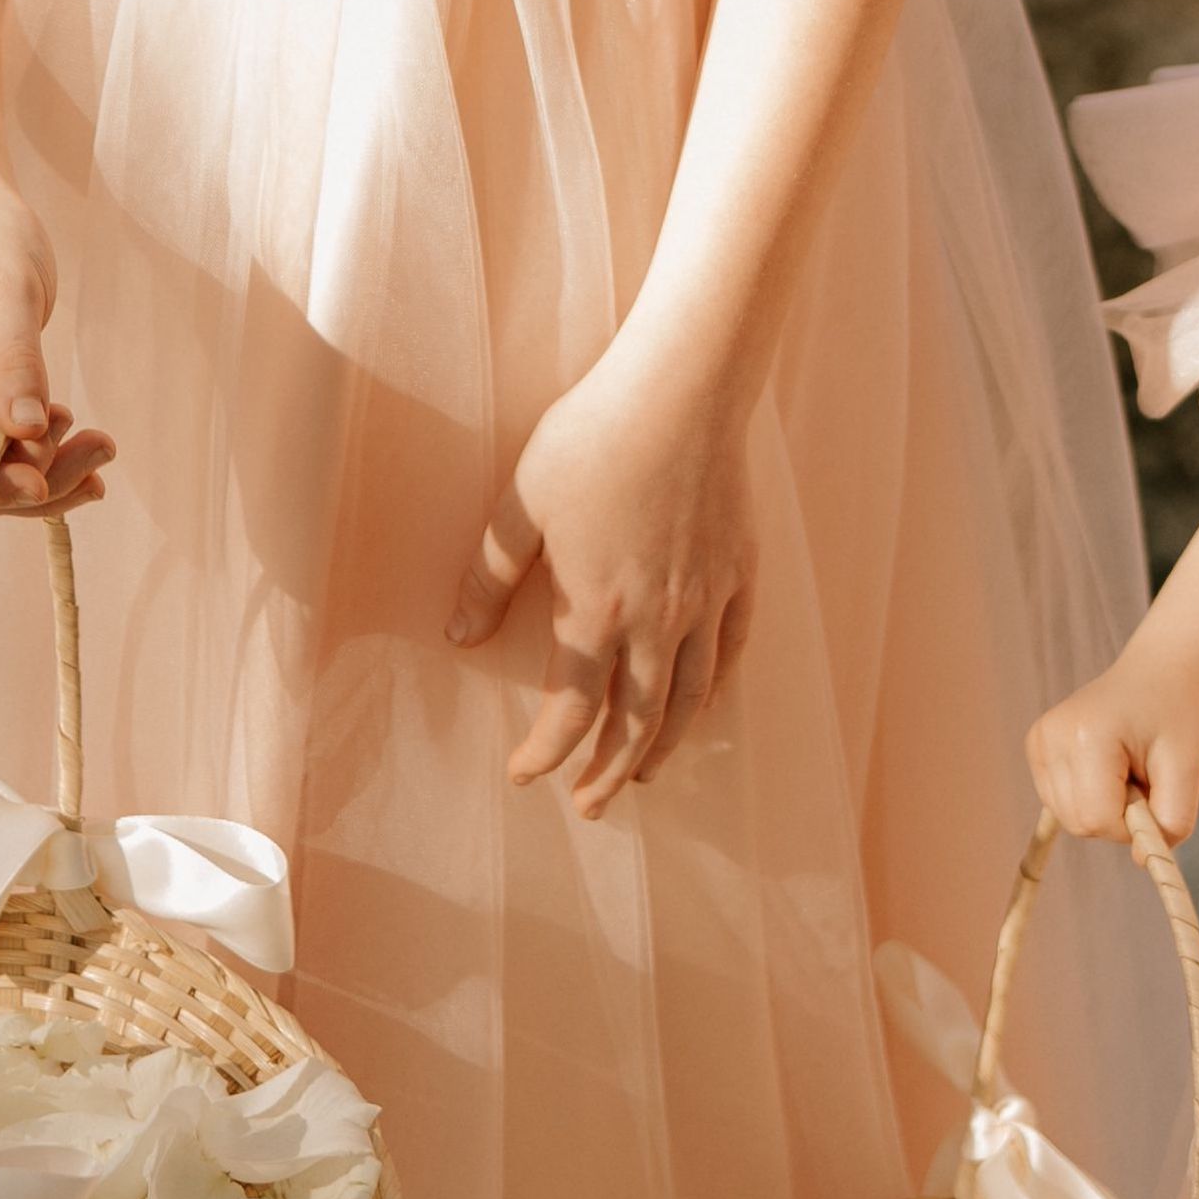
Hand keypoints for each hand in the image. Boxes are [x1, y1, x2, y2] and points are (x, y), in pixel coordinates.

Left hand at [447, 362, 755, 814]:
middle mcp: (657, 621)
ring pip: (689, 700)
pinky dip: (714, 691)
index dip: (545, 753)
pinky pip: (731, 652)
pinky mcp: (741, 574)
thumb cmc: (591, 438)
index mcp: (596, 609)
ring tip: (643, 774)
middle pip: (634, 722)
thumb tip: (457, 635)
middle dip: (607, 771)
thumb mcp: (520, 504)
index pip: (570, 711)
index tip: (525, 776)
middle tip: (590, 806)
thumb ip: (489, 575)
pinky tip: (700, 706)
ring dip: (663, 746)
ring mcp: (706, 600)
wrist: (681, 392)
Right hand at [1027, 658, 1198, 845]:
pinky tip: (1106, 767)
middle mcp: (1050, 737)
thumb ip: (1173, 821)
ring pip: (1068, 818)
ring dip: (1104, 808)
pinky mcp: (1035, 747)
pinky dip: (1089, 798)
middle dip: (1119, 816)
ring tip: (1126, 769)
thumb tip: (1140, 860)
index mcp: (1086, 736)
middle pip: (1080, 823)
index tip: (1155, 793)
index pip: (1099, 819)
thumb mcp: (1189, 768)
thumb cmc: (1175, 717)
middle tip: (1143, 778)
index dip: (1134, 823)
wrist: (1157, 674)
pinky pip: (1060, 803)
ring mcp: (1038, 741)